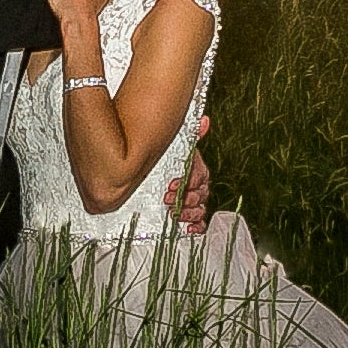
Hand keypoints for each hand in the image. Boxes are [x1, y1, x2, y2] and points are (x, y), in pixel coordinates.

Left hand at [166, 117, 211, 233]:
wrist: (143, 175)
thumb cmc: (164, 161)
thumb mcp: (173, 147)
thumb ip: (190, 135)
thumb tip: (204, 120)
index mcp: (196, 170)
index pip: (200, 176)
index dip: (189, 181)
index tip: (174, 183)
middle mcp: (196, 187)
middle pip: (200, 195)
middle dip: (186, 198)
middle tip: (169, 198)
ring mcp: (192, 202)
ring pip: (200, 209)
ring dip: (189, 212)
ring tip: (175, 213)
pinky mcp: (187, 216)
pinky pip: (200, 223)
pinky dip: (197, 226)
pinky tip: (190, 227)